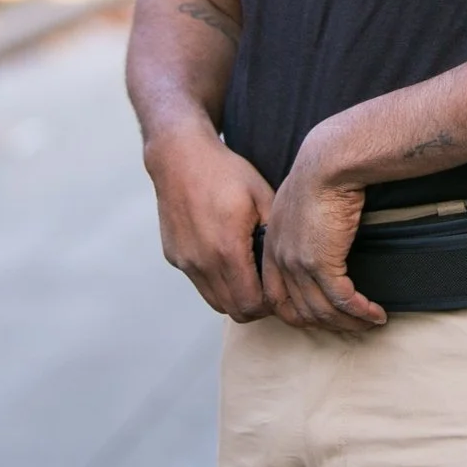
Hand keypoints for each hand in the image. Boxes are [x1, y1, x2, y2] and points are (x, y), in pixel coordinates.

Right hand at [144, 128, 275, 320]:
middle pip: (233, 310)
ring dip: (234, 296)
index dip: (270, 305)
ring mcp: (185, 261)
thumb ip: (276, 234)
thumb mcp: (263, 197)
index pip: (251, 304)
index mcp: (228, 249)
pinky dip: (216, 281)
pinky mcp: (174, 256)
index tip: (282, 291)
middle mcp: (202, 262)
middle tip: (270, 288)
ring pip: (214, 301)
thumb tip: (292, 261)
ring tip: (251, 276)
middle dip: (255, 306)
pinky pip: (199, 282)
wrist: (180, 156)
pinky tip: (228, 259)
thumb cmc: (226, 172)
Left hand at [260, 134, 386, 332]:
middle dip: (326, 324)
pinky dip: (360, 312)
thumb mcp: (301, 200)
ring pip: (320, 311)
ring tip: (370, 322)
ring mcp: (298, 264)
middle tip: (351, 326)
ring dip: (348, 323)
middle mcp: (279, 259)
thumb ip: (302, 222)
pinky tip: (376, 314)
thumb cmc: (322, 170)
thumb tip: (320, 232)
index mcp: (271, 245)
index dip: (298, 312)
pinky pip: (342, 300)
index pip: (276, 296)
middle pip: (297, 311)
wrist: (330, 162)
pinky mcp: (322, 263)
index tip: (324, 315)